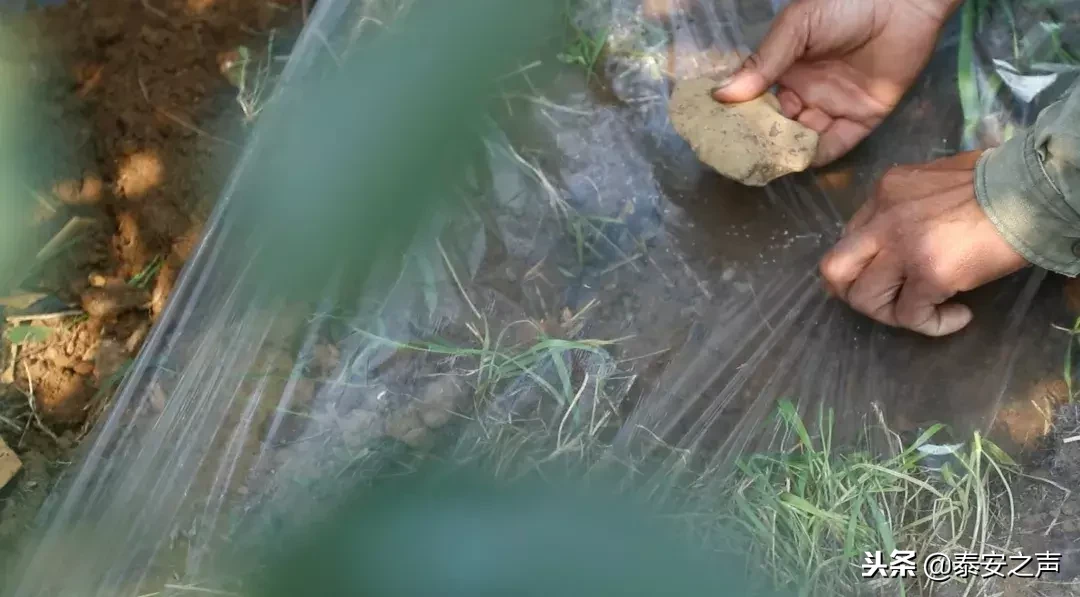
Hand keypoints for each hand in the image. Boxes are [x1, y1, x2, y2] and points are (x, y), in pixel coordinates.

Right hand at [712, 0, 960, 165]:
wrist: (903, 2)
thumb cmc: (844, 5)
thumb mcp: (795, 27)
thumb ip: (763, 61)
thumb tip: (720, 95)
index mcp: (786, 69)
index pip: (757, 101)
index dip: (741, 118)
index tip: (721, 135)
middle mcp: (806, 91)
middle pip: (778, 125)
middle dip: (762, 141)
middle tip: (742, 157)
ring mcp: (834, 106)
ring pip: (804, 138)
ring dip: (788, 151)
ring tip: (769, 163)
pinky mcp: (863, 118)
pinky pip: (838, 144)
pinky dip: (819, 155)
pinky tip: (800, 161)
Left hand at [818, 151, 1029, 336]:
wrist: (1034, 191)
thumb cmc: (997, 186)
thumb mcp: (937, 183)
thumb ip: (909, 208)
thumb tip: (904, 240)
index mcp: (885, 191)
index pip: (849, 238)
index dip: (865, 264)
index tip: (891, 275)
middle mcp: (883, 217)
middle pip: (834, 269)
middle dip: (852, 293)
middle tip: (884, 302)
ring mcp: (902, 246)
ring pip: (865, 299)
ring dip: (893, 315)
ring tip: (925, 310)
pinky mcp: (929, 273)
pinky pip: (910, 317)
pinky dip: (933, 325)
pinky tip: (958, 317)